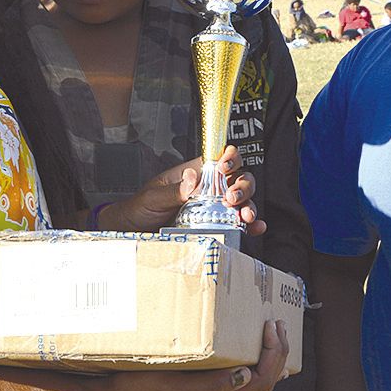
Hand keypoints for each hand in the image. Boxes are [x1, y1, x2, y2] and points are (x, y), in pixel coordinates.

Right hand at [102, 320, 288, 390]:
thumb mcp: (170, 388)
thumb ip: (209, 386)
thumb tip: (246, 375)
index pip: (258, 384)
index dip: (272, 357)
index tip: (270, 328)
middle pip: (260, 384)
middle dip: (276, 356)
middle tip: (278, 325)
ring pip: (248, 384)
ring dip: (264, 359)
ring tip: (268, 334)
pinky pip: (232, 381)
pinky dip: (245, 363)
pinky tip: (241, 350)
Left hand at [103, 145, 264, 234]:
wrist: (134, 232)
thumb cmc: (142, 208)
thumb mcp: (154, 196)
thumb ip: (174, 189)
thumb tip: (192, 178)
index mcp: (196, 174)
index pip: (221, 158)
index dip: (230, 158)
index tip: (225, 168)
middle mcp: (209, 189)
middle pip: (239, 178)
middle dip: (243, 186)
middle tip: (232, 198)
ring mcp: (215, 208)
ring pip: (243, 201)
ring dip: (249, 206)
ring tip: (244, 216)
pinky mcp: (217, 227)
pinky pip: (238, 224)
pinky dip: (251, 226)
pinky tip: (255, 228)